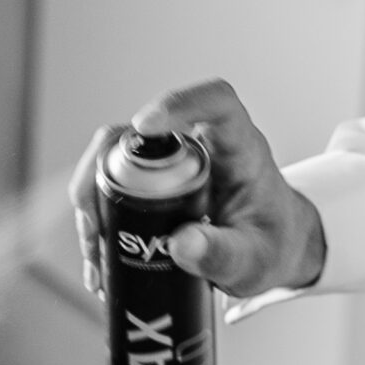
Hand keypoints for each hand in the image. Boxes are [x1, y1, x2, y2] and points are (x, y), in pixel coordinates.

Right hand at [70, 84, 327, 304]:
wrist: (270, 254)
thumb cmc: (272, 246)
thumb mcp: (255, 261)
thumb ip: (223, 254)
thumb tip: (182, 243)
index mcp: (239, 149)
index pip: (216, 103)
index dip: (179, 104)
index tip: (146, 125)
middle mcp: (198, 146)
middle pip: (138, 135)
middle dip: (103, 174)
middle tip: (95, 223)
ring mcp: (171, 164)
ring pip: (115, 162)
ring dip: (92, 204)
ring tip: (94, 255)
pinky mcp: (153, 186)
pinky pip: (114, 189)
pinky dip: (98, 222)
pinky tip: (97, 261)